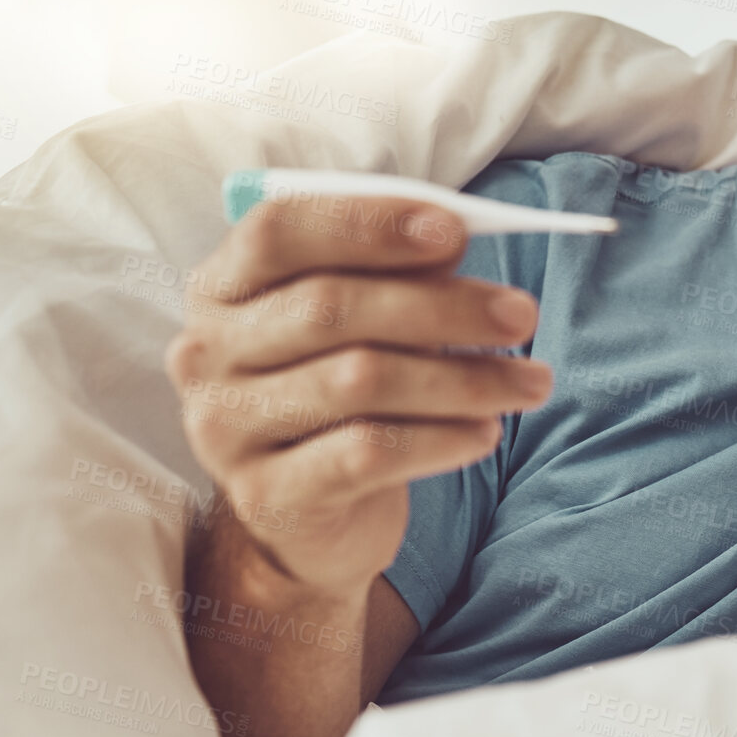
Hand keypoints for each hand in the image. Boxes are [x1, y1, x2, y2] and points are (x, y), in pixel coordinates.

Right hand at [163, 194, 553, 599]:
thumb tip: (455, 236)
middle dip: (443, 306)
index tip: (456, 229)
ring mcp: (225, 429)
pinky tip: (485, 433)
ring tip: (530, 382)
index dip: (368, 224)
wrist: (310, 513)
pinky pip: (368, 453)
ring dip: (463, 378)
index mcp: (222, 286)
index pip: (279, 231)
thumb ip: (395, 273)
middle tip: (522, 315)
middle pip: (330, 307)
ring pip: (359, 382)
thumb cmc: (343, 387)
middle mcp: (207, 353)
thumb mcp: (366, 320)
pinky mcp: (266, 496)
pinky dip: (441, 438)